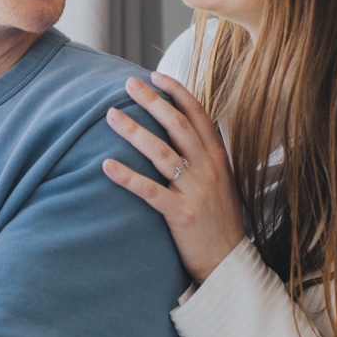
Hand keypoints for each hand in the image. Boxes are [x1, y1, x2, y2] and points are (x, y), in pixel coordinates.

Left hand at [102, 73, 247, 284]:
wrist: (230, 262)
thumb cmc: (219, 220)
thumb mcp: (220, 182)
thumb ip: (205, 157)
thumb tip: (183, 131)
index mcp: (219, 158)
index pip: (199, 116)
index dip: (178, 93)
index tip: (157, 75)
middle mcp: (209, 169)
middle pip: (178, 126)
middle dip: (152, 101)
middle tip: (127, 84)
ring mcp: (196, 191)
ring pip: (161, 152)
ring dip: (134, 131)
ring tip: (109, 115)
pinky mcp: (181, 214)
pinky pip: (150, 191)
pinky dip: (126, 177)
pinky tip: (105, 165)